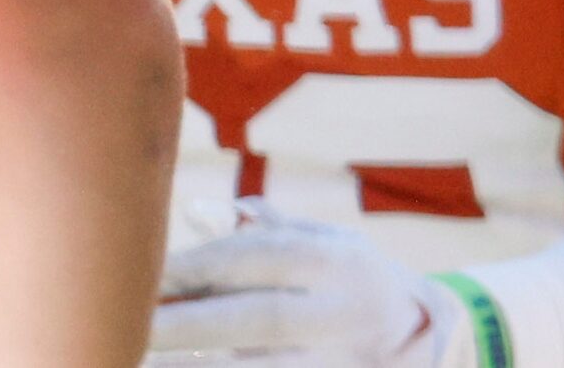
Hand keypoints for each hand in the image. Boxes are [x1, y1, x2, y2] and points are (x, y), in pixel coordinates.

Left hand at [145, 204, 469, 365]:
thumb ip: (260, 228)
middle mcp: (345, 311)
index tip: (139, 278)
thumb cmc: (348, 278)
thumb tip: (198, 210)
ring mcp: (347, 362)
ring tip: (143, 363)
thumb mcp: (322, 240)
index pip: (254, 260)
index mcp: (334, 260)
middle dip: (190, 326)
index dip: (194, 269)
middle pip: (259, 319)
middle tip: (130, 329)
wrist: (432, 338)